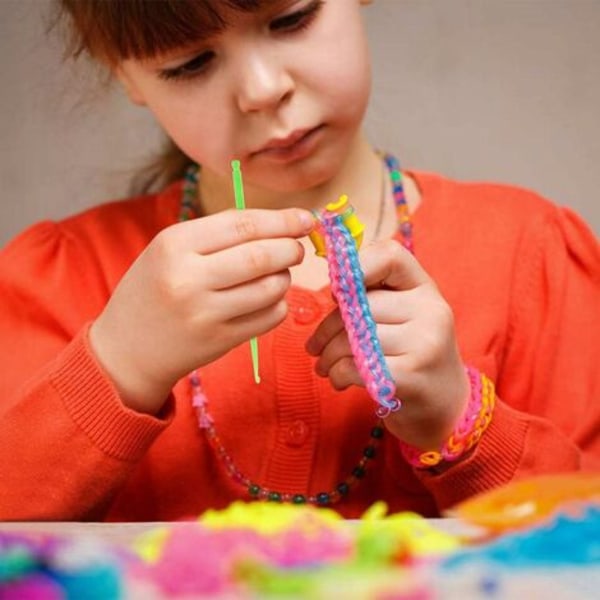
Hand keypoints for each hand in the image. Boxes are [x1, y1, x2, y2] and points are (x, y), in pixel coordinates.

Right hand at [90, 208, 313, 414]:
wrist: (126, 349)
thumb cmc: (153, 289)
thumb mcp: (169, 250)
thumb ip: (218, 234)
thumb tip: (280, 224)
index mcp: (174, 244)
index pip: (243, 224)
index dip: (282, 220)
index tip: (306, 219)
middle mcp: (188, 278)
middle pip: (262, 256)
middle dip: (291, 248)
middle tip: (298, 249)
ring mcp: (205, 313)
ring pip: (271, 288)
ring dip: (285, 277)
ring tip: (277, 274)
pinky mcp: (220, 341)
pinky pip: (269, 317)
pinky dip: (278, 304)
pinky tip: (266, 300)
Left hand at [306, 239, 468, 449]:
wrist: (445, 405)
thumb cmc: (411, 354)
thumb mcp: (405, 315)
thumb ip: (375, 295)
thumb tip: (335, 286)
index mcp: (425, 288)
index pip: (390, 255)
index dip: (356, 267)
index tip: (337, 294)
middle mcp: (430, 311)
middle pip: (359, 304)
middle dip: (327, 328)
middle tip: (315, 347)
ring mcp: (423, 343)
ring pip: (352, 337)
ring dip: (327, 355)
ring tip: (325, 366)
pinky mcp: (409, 376)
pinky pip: (353, 365)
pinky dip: (337, 374)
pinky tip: (339, 380)